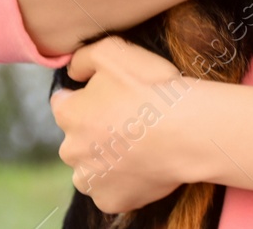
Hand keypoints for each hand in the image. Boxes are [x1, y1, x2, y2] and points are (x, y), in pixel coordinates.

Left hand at [50, 36, 196, 213]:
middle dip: (97, 129)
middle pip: (78, 137)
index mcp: (69, 115)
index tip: (114, 96)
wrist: (188, 130)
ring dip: (108, 158)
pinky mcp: (111, 201)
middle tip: (132, 119)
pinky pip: (112, 189)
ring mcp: (91, 180)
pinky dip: (124, 180)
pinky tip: (145, 164)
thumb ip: (84, 58)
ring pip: (92, 167)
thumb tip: (73, 72)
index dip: (89, 97)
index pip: (65, 103)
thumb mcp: (115, 51)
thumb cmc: (153, 89)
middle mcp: (71, 151)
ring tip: (140, 144)